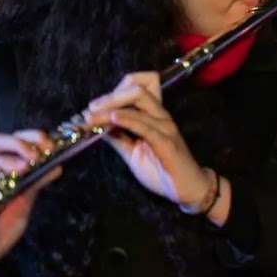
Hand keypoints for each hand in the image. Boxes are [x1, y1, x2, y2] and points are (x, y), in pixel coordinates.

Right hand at [0, 131, 62, 276]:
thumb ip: (39, 180)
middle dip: (19, 144)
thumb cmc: (5, 220)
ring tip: (26, 169)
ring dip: (10, 161)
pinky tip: (8, 182)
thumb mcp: (27, 197)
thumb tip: (58, 165)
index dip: (30, 137)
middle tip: (37, 156)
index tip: (50, 145)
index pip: (11, 138)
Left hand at [84, 72, 214, 213]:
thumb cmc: (161, 170)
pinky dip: (127, 120)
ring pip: (138, 104)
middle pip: (137, 90)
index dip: (115, 91)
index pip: (138, 87)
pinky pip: (145, 127)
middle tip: (89, 110)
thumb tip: (96, 126)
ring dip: (110, 108)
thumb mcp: (132, 152)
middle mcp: (161, 116)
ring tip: (91, 117)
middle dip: (110, 96)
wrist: (186, 189)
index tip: (95, 107)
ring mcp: (166, 128)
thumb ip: (117, 137)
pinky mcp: (167, 144)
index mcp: (155, 116)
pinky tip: (112, 120)